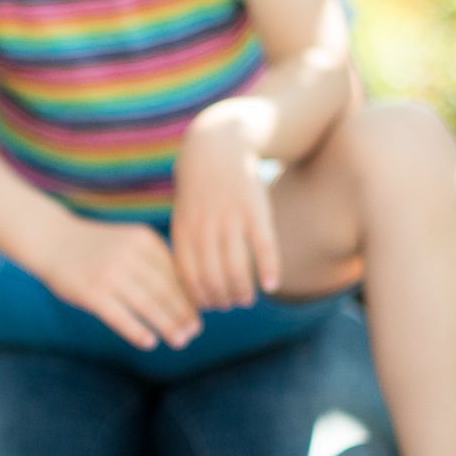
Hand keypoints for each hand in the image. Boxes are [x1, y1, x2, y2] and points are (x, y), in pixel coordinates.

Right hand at [36, 217, 199, 349]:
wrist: (51, 240)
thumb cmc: (96, 248)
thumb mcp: (128, 243)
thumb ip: (153, 262)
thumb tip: (186, 299)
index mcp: (143, 240)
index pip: (174, 273)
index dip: (189, 297)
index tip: (199, 315)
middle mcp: (128, 254)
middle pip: (165, 290)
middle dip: (183, 314)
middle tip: (194, 332)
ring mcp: (109, 273)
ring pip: (147, 305)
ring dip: (167, 326)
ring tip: (180, 341)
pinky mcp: (91, 293)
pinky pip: (120, 317)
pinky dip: (137, 331)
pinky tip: (149, 342)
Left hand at [171, 117, 279, 310]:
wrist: (215, 149)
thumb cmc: (200, 194)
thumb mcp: (184, 218)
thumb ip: (186, 249)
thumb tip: (193, 290)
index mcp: (184, 232)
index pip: (189, 277)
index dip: (200, 298)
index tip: (209, 306)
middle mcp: (205, 228)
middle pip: (213, 277)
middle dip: (221, 298)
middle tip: (230, 304)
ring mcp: (230, 219)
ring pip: (236, 267)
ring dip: (242, 290)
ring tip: (247, 299)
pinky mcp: (255, 210)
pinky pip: (263, 246)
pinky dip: (269, 269)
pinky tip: (271, 285)